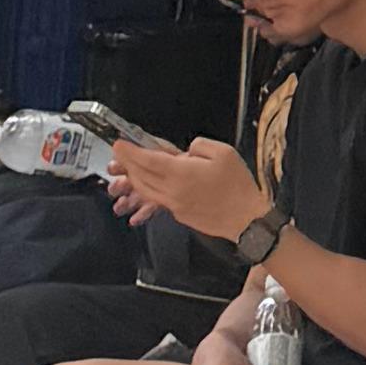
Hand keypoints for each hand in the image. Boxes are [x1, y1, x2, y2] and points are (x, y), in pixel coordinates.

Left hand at [113, 133, 266, 238]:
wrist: (246, 219)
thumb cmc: (238, 186)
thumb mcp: (223, 152)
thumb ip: (199, 145)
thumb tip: (186, 151)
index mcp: (182, 173)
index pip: (147, 160)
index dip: (130, 152)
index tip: (119, 145)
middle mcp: (173, 191)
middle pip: (141, 176)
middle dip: (127, 163)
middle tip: (119, 154)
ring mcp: (174, 205)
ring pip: (145, 190)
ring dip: (134, 178)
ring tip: (129, 168)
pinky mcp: (179, 214)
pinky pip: (156, 200)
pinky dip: (147, 190)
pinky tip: (148, 183)